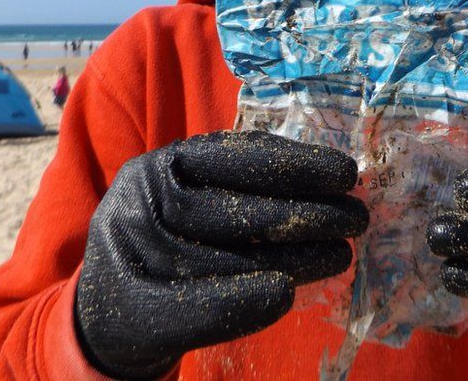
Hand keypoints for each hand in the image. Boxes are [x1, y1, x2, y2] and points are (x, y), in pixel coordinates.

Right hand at [75, 131, 368, 379]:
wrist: (111, 310)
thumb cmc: (171, 241)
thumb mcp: (199, 197)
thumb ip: (246, 184)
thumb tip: (329, 179)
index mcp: (162, 166)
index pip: (234, 157)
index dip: (294, 163)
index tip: (345, 174)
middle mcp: (142, 202)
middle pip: (234, 208)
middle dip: (304, 213)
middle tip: (356, 219)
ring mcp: (134, 256)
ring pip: (225, 256)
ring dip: (293, 258)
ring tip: (340, 255)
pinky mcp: (135, 311)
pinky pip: (196, 306)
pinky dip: (245, 301)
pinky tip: (287, 294)